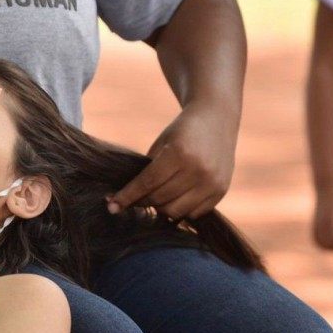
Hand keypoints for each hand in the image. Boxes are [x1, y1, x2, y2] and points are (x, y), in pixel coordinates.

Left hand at [107, 102, 236, 219]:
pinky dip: (180, 210)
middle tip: (132, 200)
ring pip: (176, 212)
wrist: (217, 119)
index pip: (147, 183)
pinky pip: (194, 213)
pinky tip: (174, 199)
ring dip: (160, 209)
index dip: (127, 196)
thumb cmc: (182, 131)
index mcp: (180, 153)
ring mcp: (212, 182)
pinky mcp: (222, 191)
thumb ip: (148, 169)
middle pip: (161, 200)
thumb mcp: (161, 143)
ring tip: (153, 199)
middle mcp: (198, 170)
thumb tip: (128, 198)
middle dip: (142, 202)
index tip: (111, 206)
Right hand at [312, 186, 332, 252]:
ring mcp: (316, 224)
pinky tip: (332, 242)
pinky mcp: (314, 224)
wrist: (326, 187)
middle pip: (328, 244)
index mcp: (331, 220)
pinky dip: (323, 243)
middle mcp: (321, 223)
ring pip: (320, 243)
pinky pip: (316, 238)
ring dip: (330, 248)